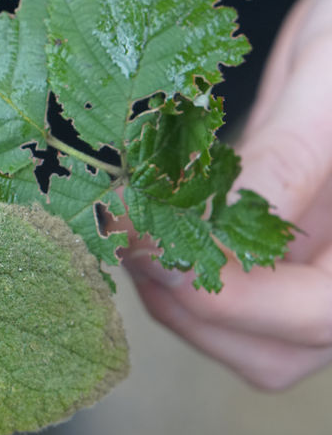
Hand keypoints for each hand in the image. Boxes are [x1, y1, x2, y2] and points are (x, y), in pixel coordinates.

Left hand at [124, 0, 331, 389]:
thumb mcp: (328, 84)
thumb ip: (285, 157)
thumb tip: (206, 222)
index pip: (319, 312)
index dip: (233, 297)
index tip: (151, 248)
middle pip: (271, 350)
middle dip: (188, 304)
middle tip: (124, 238)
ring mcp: (311, 274)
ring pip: (237, 338)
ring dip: (171, 297)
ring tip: (125, 231)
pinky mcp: (272, 261)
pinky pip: (221, 302)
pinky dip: (172, 279)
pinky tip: (140, 228)